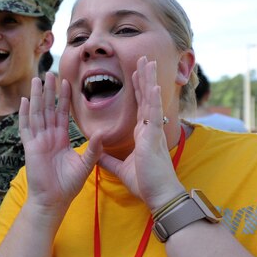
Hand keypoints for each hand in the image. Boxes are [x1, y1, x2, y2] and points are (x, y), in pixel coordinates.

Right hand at [20, 73, 102, 224]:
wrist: (54, 200)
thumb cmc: (68, 185)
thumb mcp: (85, 164)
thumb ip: (93, 148)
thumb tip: (101, 132)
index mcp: (61, 138)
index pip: (62, 113)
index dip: (63, 98)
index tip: (66, 82)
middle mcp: (48, 136)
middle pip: (47, 108)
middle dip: (48, 90)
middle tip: (50, 72)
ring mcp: (38, 141)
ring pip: (37, 113)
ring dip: (36, 96)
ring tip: (37, 79)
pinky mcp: (30, 147)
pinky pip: (26, 128)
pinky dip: (24, 114)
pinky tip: (24, 100)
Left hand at [98, 57, 184, 209]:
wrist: (159, 196)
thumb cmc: (146, 184)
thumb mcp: (121, 169)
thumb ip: (108, 160)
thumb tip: (97, 153)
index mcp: (143, 134)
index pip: (140, 107)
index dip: (139, 90)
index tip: (136, 74)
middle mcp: (150, 129)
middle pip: (146, 98)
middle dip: (144, 78)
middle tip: (144, 60)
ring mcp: (153, 132)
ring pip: (150, 100)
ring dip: (148, 81)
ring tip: (147, 62)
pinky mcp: (153, 138)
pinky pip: (153, 115)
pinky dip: (152, 99)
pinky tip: (152, 84)